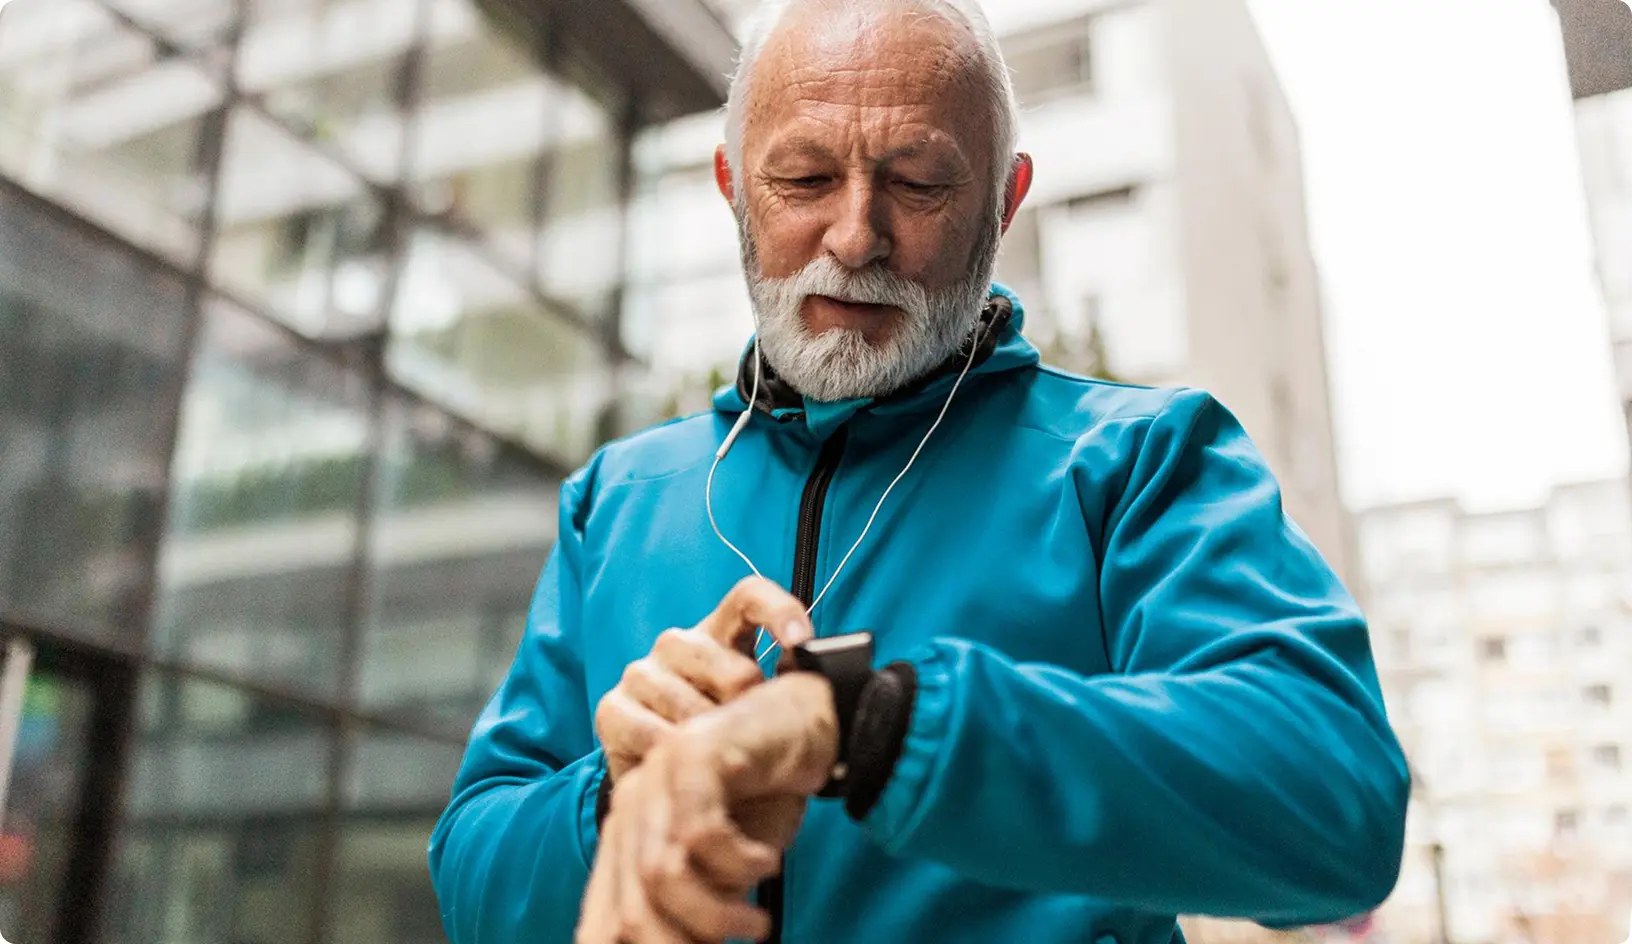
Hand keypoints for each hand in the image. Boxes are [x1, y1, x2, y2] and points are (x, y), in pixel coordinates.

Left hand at [577, 674, 839, 943]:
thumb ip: (695, 910)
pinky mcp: (692, 754)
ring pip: (662, 876)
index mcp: (625, 842)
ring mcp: (656, 777)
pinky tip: (766, 862)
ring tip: (754, 925)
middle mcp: (629, 809)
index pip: (604, 925)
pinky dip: (740, 863)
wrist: (803, 722)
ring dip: (717, 914)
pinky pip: (702, 834)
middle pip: (630, 914)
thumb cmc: (762, 800)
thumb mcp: (724, 870)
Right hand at [595, 578, 813, 780]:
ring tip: (718, 762)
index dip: (779, 610)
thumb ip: (783, 690)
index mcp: (720, 632)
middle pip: (729, 665)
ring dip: (712, 742)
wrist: (670, 788)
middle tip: (753, 741)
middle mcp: (677, 644)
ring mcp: (641, 673)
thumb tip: (812, 682)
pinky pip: (657, 734)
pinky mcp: (612, 708)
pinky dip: (677, 758)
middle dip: (750, 711)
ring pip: (694, 706)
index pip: (749, 597)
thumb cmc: (724, 742)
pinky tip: (685, 768)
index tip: (802, 642)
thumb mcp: (759, 713)